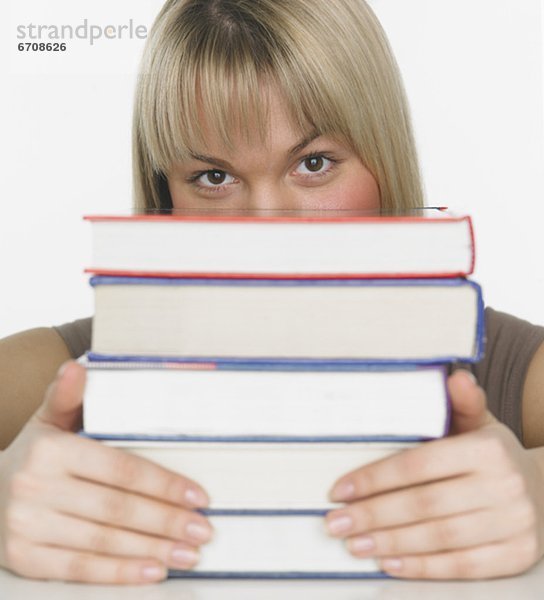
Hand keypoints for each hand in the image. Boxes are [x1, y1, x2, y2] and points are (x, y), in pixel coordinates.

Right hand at [0, 361, 212, 583]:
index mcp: (51, 449)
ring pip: (102, 542)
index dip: (163, 484)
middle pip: (116, 508)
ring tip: (189, 553)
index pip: (120, 469)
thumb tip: (78, 367)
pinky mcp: (23, 558)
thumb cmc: (34, 454)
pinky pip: (79, 569)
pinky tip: (153, 571)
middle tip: (203, 528)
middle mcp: (35, 487)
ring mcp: (27, 526)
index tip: (197, 496)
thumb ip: (68, 397)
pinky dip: (119, 573)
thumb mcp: (47, 420)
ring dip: (152, 550)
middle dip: (166, 521)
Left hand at [325, 370, 543, 578]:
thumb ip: (462, 403)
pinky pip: (463, 566)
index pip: (419, 465)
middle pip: (425, 504)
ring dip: (391, 543)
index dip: (375, 479)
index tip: (340, 490)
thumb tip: (455, 376)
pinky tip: (390, 561)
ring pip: (440, 538)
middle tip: (336, 522)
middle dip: (373, 515)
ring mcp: (514, 524)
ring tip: (355, 543)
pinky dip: (423, 566)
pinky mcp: (517, 555)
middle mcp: (504, 485)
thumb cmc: (494, 455)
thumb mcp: (480, 423)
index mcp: (487, 448)